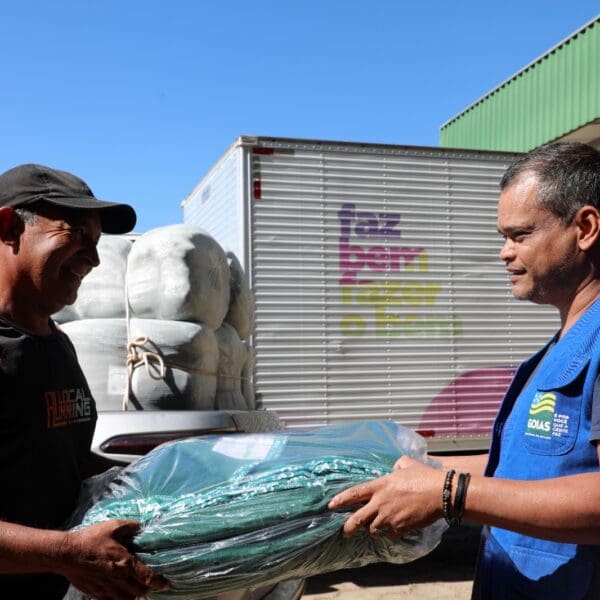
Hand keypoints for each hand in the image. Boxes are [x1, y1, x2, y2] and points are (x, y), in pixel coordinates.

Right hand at [57, 519, 169, 599]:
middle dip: (147, 588)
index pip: (147, 577)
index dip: (159, 582)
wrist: (66, 554)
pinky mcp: (96, 593)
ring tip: (137, 588)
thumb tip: (140, 526)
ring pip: (127, 599)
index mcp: (125, 563)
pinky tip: (120, 593)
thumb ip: (129, 526)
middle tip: (150, 582)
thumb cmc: (90, 539)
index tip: (167, 585)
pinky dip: (120, 599)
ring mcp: (106, 588)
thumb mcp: (112, 526)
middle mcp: (118, 578)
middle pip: (139, 591)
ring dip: (134, 595)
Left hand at [328, 456, 444, 537]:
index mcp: (380, 486)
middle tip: (344, 531)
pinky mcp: (400, 529)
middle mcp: (381, 503)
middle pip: (358, 519)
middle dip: (348, 527)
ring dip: (373, 529)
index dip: (340, 500)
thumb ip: (397, 465)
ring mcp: (390, 518)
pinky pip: (391, 534)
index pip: (354, 493)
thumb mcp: (407, 464)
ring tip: (375, 527)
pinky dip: (391, 532)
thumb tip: (395, 466)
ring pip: (374, 529)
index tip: (331, 506)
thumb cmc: (424, 476)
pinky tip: (396, 527)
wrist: (439, 494)